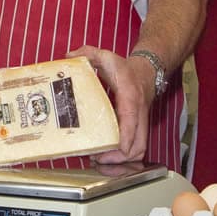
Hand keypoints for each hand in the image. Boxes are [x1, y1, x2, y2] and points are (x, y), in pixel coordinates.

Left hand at [68, 45, 153, 162]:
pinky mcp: (138, 129)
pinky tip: (107, 158)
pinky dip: (124, 158)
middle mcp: (138, 115)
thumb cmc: (127, 69)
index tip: (114, 149)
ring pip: (139, 150)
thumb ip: (88, 53)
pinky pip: (136, 148)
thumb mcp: (107, 57)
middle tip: (98, 159)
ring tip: (100, 161)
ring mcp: (140, 124)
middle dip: (119, 158)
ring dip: (122, 161)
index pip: (131, 122)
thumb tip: (69, 56)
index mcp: (130, 99)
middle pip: (138, 145)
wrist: (147, 72)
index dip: (124, 138)